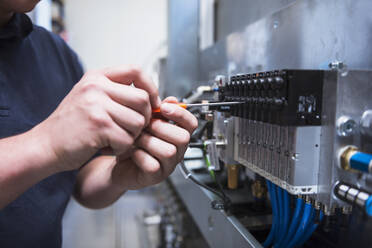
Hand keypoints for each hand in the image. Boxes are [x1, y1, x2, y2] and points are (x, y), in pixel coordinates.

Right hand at [33, 66, 159, 171]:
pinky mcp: (98, 126)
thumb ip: (117, 92)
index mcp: (97, 77)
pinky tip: (108, 147)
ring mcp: (97, 105)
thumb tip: (153, 98)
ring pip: (138, 122)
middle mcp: (96, 87)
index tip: (153, 103)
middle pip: (142, 99)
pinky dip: (121, 148)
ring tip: (116, 139)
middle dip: (144, 118)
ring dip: (132, 136)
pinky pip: (127, 139)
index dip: (151, 87)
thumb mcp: (91, 97)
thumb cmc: (72, 125)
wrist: (45, 145)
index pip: (136, 70)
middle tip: (133, 129)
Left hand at [112, 97, 197, 189]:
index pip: (191, 123)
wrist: (116, 162)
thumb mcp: (146, 122)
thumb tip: (172, 100)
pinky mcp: (155, 177)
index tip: (164, 107)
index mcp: (177, 136)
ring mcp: (167, 166)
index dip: (181, 114)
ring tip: (137, 138)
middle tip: (146, 125)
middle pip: (183, 138)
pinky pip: (153, 165)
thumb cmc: (132, 142)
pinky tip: (133, 151)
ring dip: (148, 141)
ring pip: (168, 151)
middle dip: (161, 127)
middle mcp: (176, 152)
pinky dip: (140, 155)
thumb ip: (159, 111)